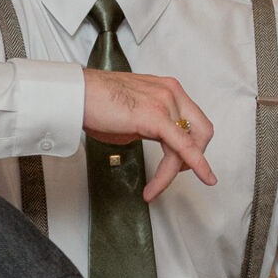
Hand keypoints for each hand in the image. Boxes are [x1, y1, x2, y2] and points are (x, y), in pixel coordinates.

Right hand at [82, 71, 216, 201]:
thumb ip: (150, 127)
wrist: (76, 95)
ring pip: (188, 145)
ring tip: (156, 187)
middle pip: (202, 132)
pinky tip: (183, 182)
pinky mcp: (157, 116)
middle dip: (194, 157)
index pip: (194, 120)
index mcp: (168, 89)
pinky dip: (188, 168)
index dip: (193, 145)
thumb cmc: (94, 103)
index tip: (185, 161)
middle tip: (176, 172)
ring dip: (175, 172)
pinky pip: (182, 148)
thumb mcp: (133, 115)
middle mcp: (171, 93)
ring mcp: (166, 103)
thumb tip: (156, 142)